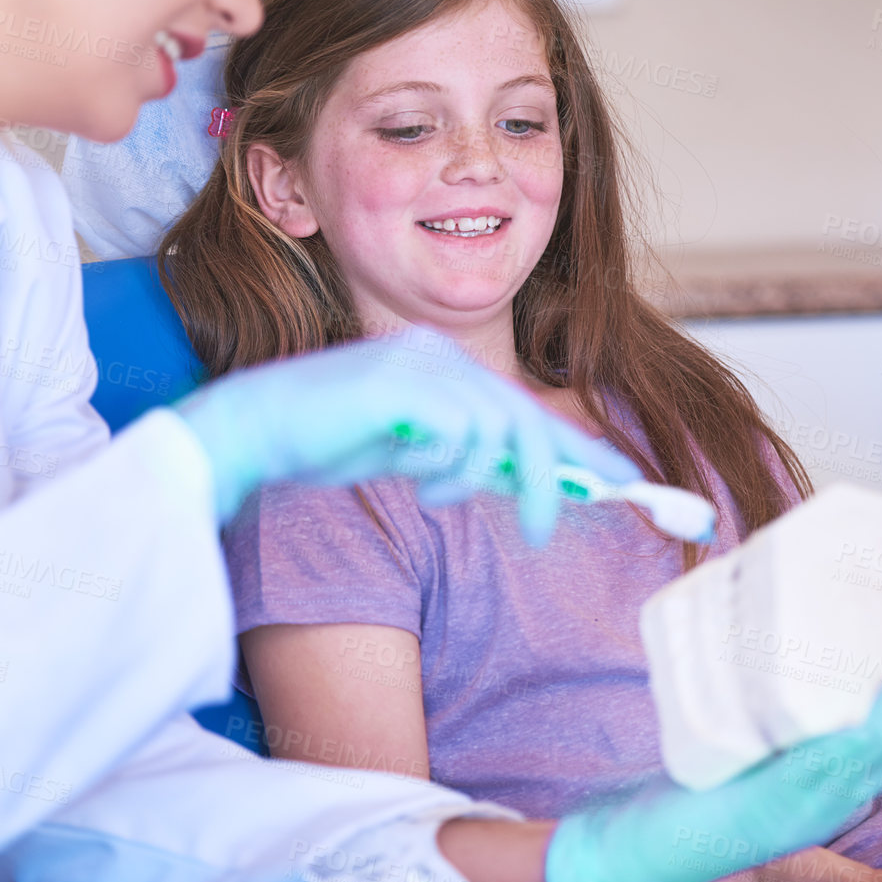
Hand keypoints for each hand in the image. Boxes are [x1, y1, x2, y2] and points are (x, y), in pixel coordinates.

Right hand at [174, 330, 640, 542]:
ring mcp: (421, 363)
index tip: (627, 486)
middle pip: (528, 417)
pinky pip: (463, 435)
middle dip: (558, 476)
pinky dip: (451, 470)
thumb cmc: (323, 442)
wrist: (254, 428)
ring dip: (483, 479)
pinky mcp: (404, 383)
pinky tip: (418, 483)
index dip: (579, 449)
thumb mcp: (411, 454)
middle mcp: (438, 352)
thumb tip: (530, 482)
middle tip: (553, 529)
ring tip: (437, 496)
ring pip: (502, 429)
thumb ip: (466, 459)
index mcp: (442, 362)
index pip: (525, 407)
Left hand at [543, 667, 881, 881]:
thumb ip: (773, 717)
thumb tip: (779, 651)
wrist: (639, 853)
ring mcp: (800, 805)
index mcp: (825, 787)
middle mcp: (824, 800)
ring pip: (872, 760)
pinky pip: (824, 768)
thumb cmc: (686, 798)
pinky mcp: (769, 805)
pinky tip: (874, 705)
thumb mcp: (747, 751)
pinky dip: (854, 737)